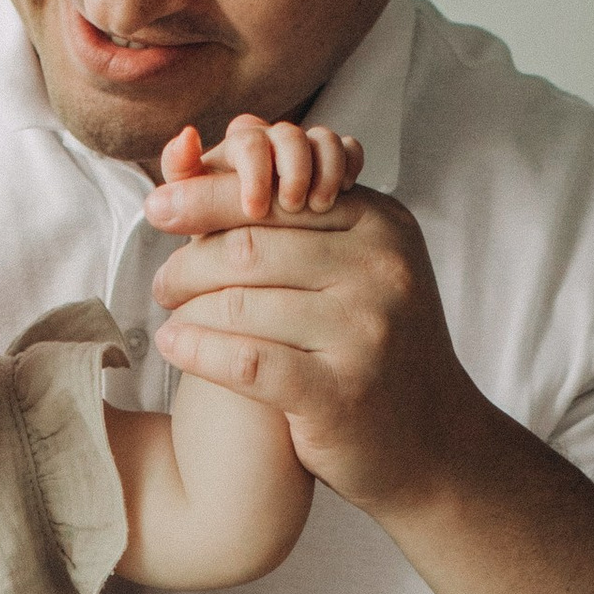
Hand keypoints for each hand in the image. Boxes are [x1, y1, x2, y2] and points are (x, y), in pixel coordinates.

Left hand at [143, 113, 477, 514]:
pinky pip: (243, 360)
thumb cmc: (374, 345)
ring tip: (167, 313)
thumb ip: (301, 218)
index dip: (208, 196)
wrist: (434, 443)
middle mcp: (380, 272)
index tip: (159, 205)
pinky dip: (196, 350)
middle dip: (189, 258)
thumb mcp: (360, 266)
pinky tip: (173, 345)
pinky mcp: (338, 394)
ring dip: (186, 307)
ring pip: (239, 303)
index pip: (277, 193)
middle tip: (162, 278)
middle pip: (250, 245)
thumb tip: (201, 151)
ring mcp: (363, 333)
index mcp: (383, 225)